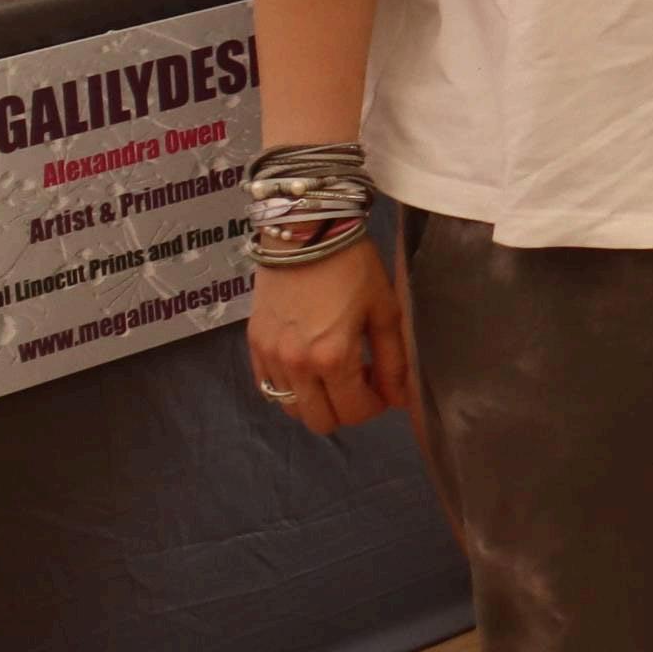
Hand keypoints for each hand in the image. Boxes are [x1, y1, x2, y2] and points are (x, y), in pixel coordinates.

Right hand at [249, 237, 410, 436]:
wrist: (305, 230)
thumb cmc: (353, 266)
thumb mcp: (385, 310)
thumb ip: (394, 360)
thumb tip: (399, 399)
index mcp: (332, 357)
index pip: (354, 412)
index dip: (374, 406)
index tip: (381, 387)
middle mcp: (296, 365)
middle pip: (320, 421)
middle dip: (345, 408)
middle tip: (358, 379)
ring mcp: (269, 356)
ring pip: (291, 409)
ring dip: (316, 400)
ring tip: (332, 369)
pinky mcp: (253, 344)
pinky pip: (268, 387)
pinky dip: (289, 387)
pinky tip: (306, 362)